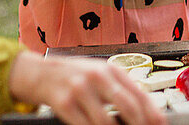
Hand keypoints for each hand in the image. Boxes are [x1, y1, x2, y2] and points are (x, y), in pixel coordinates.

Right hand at [10, 51, 165, 124]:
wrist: (36, 72)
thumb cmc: (71, 76)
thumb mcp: (97, 75)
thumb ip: (118, 89)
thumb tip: (142, 112)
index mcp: (110, 69)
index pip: (139, 93)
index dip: (152, 113)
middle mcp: (97, 76)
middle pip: (128, 107)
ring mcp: (80, 89)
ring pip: (106, 122)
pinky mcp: (64, 103)